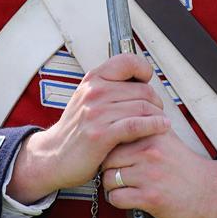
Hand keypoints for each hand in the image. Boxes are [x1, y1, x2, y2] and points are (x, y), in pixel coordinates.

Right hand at [7, 53, 169, 202]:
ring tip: (162, 121)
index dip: (143, 69)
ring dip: (158, 115)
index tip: (148, 81)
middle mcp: (94, 92)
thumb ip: (110, 86)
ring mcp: (97, 113)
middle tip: (158, 110)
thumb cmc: (76, 129)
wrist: (54, 156)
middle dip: (156, 100)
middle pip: (142, 89)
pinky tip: (162, 127)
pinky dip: (154, 125)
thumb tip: (139, 80)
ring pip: (142, 107)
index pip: (127, 61)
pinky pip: (136, 125)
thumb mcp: (88, 97)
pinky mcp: (101, 135)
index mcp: (93, 79)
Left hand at [101, 130, 216, 217]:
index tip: (109, 150)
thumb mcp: (168, 138)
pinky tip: (125, 196)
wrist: (207, 193)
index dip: (110, 144)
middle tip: (112, 170)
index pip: (116, 134)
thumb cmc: (185, 166)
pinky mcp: (149, 197)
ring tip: (118, 184)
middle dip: (107, 166)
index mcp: (153, 134)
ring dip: (110, 185)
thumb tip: (125, 113)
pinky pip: (117, 197)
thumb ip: (148, 125)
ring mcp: (149, 175)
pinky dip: (116, 199)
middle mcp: (150, 152)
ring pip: (109, 178)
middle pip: (109, 157)